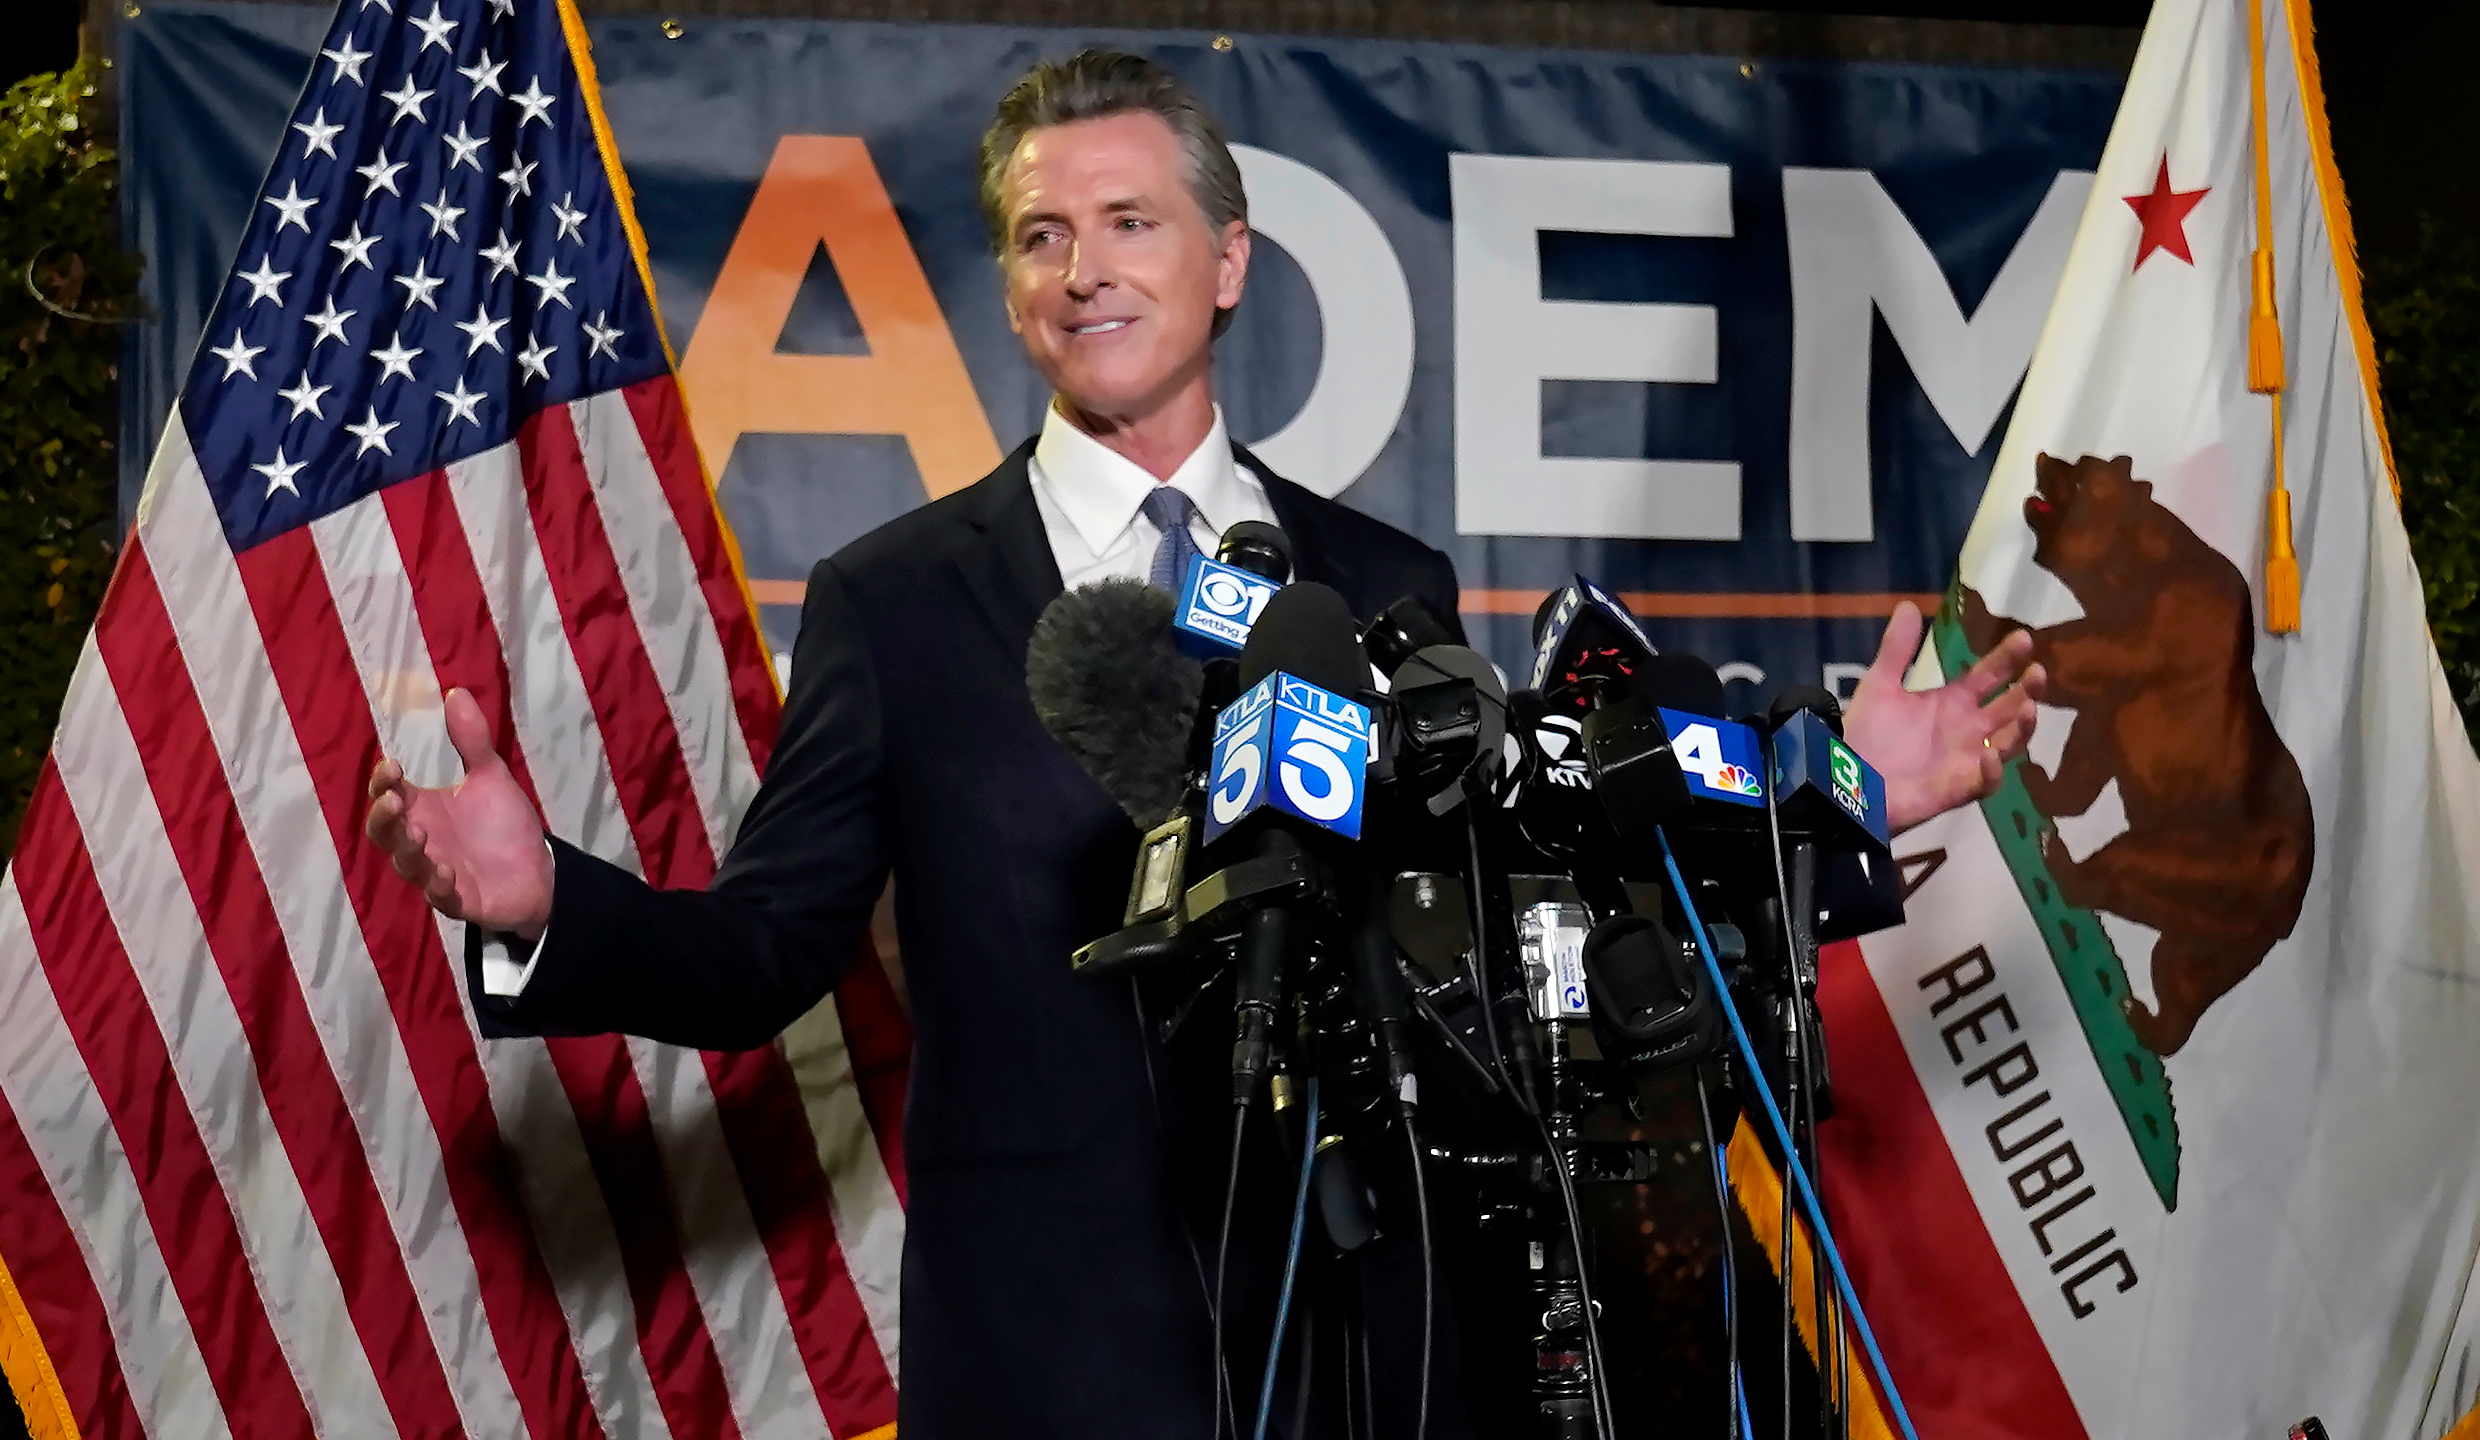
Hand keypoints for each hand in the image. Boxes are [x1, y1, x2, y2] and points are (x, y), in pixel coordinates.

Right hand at [363, 688, 553, 938]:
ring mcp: (436, 873)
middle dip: (383, 816)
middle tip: (396, 800)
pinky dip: (438, 886)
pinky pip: (439, 897)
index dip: (382, 783)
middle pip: (383, 832)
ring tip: (419, 833)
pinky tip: (446, 871)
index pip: (387, 795)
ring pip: (406, 865)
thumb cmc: (503, 824)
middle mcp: (421, 842)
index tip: (393, 764)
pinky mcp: (458, 899)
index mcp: (423, 810)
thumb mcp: (490, 777)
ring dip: (408, 850)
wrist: (538, 869)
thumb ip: (472, 741)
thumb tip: (456, 691)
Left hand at [1842, 601, 2044, 833]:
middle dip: (2027, 690)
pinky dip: (1992, 770)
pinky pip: (1986, 782)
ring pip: (2010, 743)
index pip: (1990, 675)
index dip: (2007, 657)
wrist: (1846, 777)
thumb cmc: (1867, 732)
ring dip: (2022, 727)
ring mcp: (1967, 759)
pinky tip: (1991, 756)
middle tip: (2038, 672)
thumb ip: (1896, 649)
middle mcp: (1968, 729)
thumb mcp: (1880, 685)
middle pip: (2009, 707)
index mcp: (1952, 701)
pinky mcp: (1959, 788)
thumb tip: (1908, 605)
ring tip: (2030, 708)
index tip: (2024, 638)